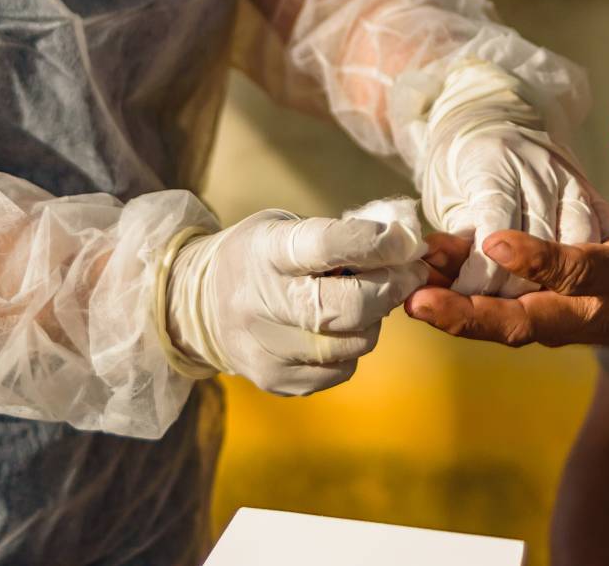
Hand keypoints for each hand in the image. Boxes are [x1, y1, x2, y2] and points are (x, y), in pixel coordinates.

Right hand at [162, 207, 429, 395]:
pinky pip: (342, 370)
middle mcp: (260, 303)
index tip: (405, 241)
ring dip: (375, 320)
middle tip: (409, 275)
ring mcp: (265, 348)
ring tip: (367, 300)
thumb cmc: (259, 257)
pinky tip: (340, 328)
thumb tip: (404, 247)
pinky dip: (353, 347)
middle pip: (347, 307)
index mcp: (266, 252)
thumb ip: (339, 236)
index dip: (374, 244)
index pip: (327, 246)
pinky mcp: (275, 380)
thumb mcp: (285, 228)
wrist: (199, 305)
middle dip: (390, 289)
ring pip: (352, 343)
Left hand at [405, 96, 608, 350]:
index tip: (495, 243)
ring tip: (410, 292)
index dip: (539, 262)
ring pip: (510, 328)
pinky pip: (507, 322)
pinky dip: (467, 312)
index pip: (581, 273)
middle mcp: (596, 312)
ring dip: (458, 313)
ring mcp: (573, 327)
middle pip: (528, 322)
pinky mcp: (555, 327)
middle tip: (421, 300)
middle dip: (472, 314)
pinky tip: (428, 290)